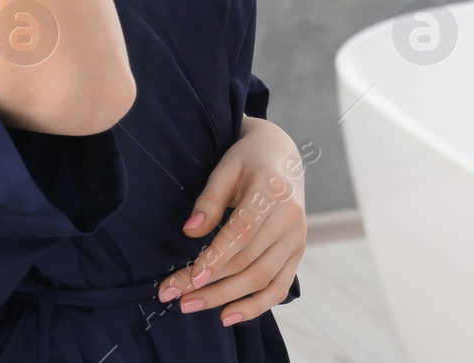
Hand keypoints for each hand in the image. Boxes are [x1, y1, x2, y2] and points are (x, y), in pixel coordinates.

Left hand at [157, 117, 305, 325]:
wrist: (282, 157)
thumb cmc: (248, 161)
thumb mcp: (225, 169)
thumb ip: (209, 199)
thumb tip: (191, 230)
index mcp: (272, 191)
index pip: (242, 232)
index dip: (216, 257)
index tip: (190, 277)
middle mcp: (290, 218)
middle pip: (248, 261)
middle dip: (210, 284)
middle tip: (175, 296)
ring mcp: (297, 238)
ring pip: (261, 278)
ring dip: (226, 298)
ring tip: (191, 305)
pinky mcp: (298, 252)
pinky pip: (280, 287)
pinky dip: (256, 306)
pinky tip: (228, 316)